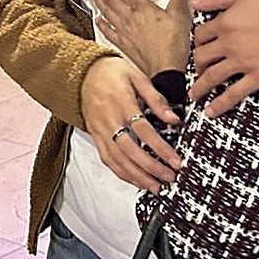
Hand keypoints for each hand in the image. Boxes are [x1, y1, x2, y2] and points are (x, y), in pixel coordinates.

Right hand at [80, 56, 181, 192]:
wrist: (82, 71)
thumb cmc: (111, 72)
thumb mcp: (137, 77)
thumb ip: (156, 99)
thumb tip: (173, 119)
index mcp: (120, 103)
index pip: (143, 130)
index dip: (161, 148)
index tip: (176, 161)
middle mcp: (108, 119)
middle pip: (129, 150)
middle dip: (151, 167)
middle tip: (169, 177)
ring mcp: (99, 130)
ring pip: (117, 159)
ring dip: (136, 176)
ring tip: (155, 187)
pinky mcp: (94, 136)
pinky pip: (106, 158)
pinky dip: (121, 173)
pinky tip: (135, 180)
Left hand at [93, 0, 191, 76]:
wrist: (165, 70)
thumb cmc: (173, 45)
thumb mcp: (181, 13)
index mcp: (141, 8)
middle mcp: (129, 18)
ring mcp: (124, 32)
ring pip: (107, 12)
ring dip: (99, 1)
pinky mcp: (123, 44)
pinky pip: (108, 31)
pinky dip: (101, 24)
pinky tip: (98, 20)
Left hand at [190, 0, 258, 116]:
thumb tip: (194, 2)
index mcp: (224, 23)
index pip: (200, 34)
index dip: (197, 39)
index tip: (199, 44)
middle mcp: (228, 44)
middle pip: (202, 57)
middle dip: (197, 63)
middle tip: (198, 67)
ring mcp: (242, 62)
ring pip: (212, 77)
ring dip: (200, 87)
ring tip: (194, 94)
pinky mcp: (258, 77)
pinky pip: (235, 94)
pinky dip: (221, 104)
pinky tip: (211, 111)